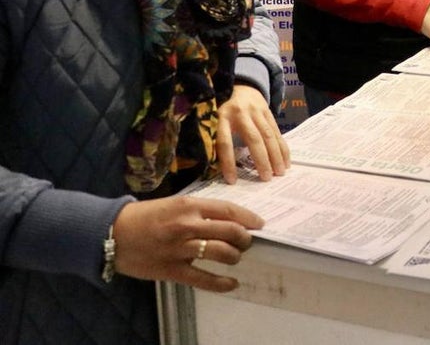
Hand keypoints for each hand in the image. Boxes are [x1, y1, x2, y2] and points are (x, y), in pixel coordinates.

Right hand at [112, 196, 263, 292]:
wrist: (111, 233)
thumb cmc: (144, 216)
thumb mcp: (174, 203)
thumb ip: (198, 210)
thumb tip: (225, 218)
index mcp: (189, 205)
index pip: (229, 210)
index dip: (249, 217)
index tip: (260, 223)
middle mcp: (187, 225)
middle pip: (230, 231)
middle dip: (244, 238)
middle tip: (247, 241)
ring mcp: (180, 248)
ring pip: (222, 253)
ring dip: (235, 256)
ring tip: (235, 257)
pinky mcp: (172, 269)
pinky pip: (203, 278)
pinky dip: (222, 283)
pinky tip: (232, 284)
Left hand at [217, 84, 290, 184]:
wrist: (238, 85)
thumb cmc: (221, 109)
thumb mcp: (213, 120)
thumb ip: (214, 139)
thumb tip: (215, 168)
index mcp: (221, 117)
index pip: (224, 142)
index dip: (228, 162)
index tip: (233, 181)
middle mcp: (240, 113)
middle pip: (253, 139)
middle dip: (261, 160)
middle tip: (266, 178)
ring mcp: (256, 111)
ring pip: (268, 135)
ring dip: (276, 156)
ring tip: (279, 173)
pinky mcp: (268, 111)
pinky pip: (277, 131)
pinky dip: (282, 147)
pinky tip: (286, 161)